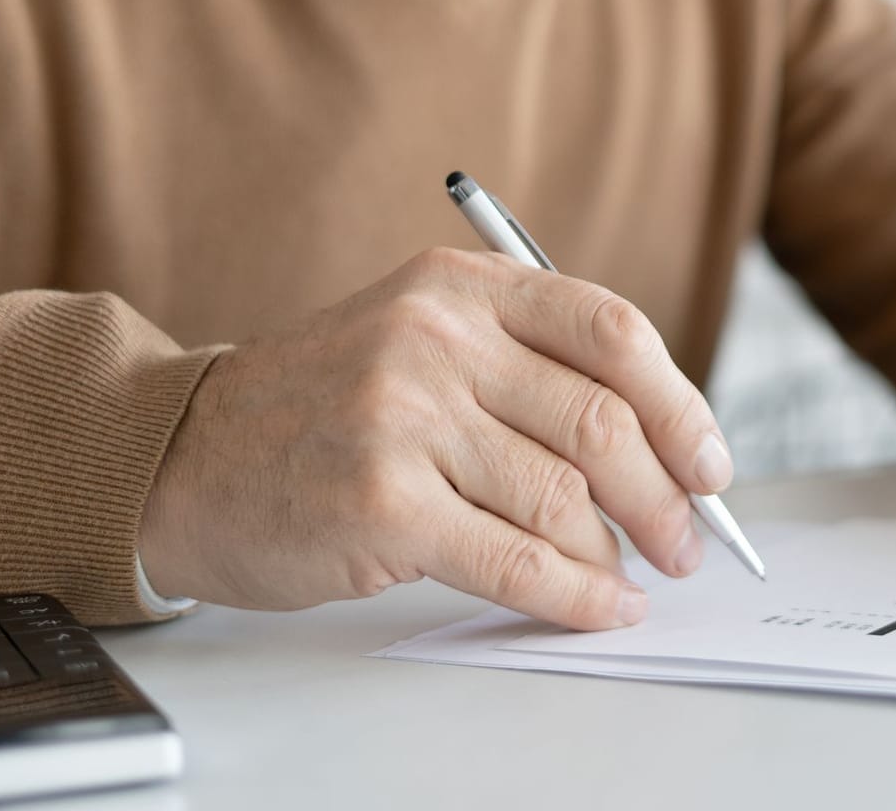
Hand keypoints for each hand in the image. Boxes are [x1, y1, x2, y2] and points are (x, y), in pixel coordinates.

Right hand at [139, 249, 734, 628]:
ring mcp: (405, 420)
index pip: (613, 332)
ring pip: (564, 496)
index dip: (681, 405)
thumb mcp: (422, 339)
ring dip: (617, 551)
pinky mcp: (381, 504)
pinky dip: (574, 595)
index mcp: (461, 288)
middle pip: (602, 421)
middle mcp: (435, 340)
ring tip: (630, 575)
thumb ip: (529, 370)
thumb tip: (664, 447)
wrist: (183, 456)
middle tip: (689, 540)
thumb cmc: (328, 408)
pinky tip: (600, 607)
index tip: (711, 465)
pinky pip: (515, 560)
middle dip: (665, 494)